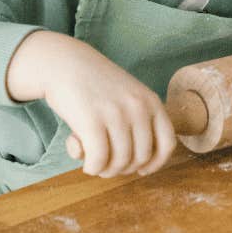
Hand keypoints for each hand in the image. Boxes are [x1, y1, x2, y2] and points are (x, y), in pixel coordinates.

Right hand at [6, 31, 177, 177]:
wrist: (64, 63)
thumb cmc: (94, 85)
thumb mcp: (128, 95)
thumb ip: (138, 122)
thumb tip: (141, 165)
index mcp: (151, 101)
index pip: (167, 143)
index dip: (156, 163)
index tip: (141, 170)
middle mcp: (138, 107)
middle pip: (141, 157)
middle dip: (123, 168)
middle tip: (107, 164)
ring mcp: (116, 114)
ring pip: (120, 162)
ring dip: (105, 170)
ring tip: (94, 163)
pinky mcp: (92, 121)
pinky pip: (98, 160)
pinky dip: (92, 167)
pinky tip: (83, 161)